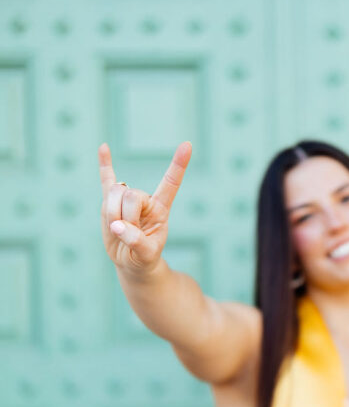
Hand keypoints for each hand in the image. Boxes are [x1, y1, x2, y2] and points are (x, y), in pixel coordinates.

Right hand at [98, 141, 191, 274]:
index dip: (178, 165)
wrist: (131, 262)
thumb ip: (136, 241)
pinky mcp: (109, 202)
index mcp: (160, 208)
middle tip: (127, 233)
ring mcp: (126, 199)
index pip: (171, 183)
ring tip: (118, 229)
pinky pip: (106, 180)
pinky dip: (104, 164)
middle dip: (126, 216)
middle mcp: (145, 199)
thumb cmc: (144, 258)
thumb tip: (117, 226)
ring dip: (112, 214)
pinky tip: (103, 147)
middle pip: (132, 195)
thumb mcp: (146, 254)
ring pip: (114, 194)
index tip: (188, 145)